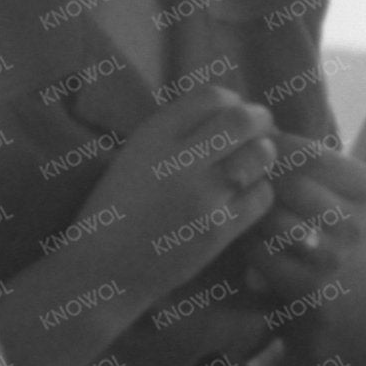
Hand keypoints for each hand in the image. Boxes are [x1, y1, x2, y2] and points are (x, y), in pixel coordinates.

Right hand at [108, 87, 282, 269]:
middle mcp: (178, 159)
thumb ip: (176, 130)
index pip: (212, 96)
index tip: (233, 118)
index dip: (233, 103)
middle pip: (243, 119)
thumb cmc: (118, 210)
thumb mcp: (136, 154)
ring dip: (262, 157)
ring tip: (251, 167)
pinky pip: (261, 197)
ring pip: (260, 155)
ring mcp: (201, 195)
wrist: (102, 269)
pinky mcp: (218, 229)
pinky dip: (259, 193)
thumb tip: (230, 111)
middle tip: (259, 134)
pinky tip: (243, 199)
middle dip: (259, 122)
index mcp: (153, 135)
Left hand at [240, 141, 365, 324]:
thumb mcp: (331, 188)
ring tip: (243, 208)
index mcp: (365, 188)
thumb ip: (303, 159)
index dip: (273, 147)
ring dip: (251, 212)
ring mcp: (334, 257)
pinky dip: (248, 244)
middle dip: (258, 178)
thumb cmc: (326, 226)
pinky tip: (249, 241)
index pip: (311, 154)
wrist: (350, 296)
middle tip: (238, 175)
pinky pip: (261, 254)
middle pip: (289, 185)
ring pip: (273, 219)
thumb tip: (256, 126)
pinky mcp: (309, 287)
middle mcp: (355, 222)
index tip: (252, 146)